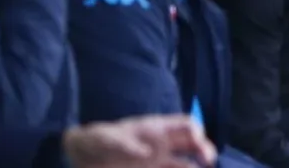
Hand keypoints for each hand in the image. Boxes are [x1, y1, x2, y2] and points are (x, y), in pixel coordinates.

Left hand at [63, 114, 215, 167]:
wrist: (80, 158)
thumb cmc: (94, 142)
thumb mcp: (105, 139)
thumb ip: (123, 144)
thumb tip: (146, 153)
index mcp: (157, 129)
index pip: (185, 125)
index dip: (196, 130)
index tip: (197, 142)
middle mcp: (162, 146)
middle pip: (192, 145)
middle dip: (204, 150)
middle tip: (208, 161)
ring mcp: (156, 163)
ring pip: (184, 165)